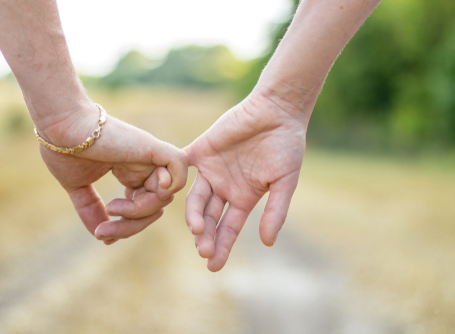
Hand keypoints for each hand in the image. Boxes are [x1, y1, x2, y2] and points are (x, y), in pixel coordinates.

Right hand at [38, 102, 187, 243]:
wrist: (59, 127)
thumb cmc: (64, 149)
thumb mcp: (79, 187)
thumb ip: (91, 209)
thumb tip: (101, 235)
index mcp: (130, 172)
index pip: (144, 207)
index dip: (128, 225)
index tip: (101, 232)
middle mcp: (143, 166)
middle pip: (156, 206)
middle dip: (132, 225)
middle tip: (104, 230)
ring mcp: (149, 157)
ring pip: (166, 195)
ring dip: (140, 212)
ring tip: (112, 207)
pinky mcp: (152, 147)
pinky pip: (179, 167)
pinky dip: (170, 184)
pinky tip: (140, 191)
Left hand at [184, 92, 306, 270]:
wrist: (277, 112)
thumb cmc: (286, 147)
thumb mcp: (285, 183)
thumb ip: (275, 212)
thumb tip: (268, 243)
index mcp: (244, 198)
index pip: (228, 228)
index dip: (221, 247)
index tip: (213, 266)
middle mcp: (224, 188)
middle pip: (209, 218)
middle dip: (205, 236)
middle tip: (202, 250)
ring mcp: (211, 170)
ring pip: (195, 198)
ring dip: (194, 215)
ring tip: (195, 229)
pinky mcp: (200, 150)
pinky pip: (182, 164)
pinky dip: (173, 176)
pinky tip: (168, 191)